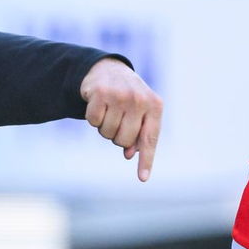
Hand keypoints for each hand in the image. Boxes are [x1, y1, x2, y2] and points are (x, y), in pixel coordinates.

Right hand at [80, 58, 163, 181]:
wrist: (109, 70)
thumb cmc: (128, 98)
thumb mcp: (140, 114)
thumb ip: (139, 135)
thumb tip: (130, 154)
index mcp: (154, 106)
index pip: (149, 139)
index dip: (146, 160)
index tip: (143, 178)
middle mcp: (139, 99)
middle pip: (124, 140)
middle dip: (117, 137)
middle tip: (118, 121)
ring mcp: (119, 95)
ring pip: (107, 132)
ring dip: (104, 127)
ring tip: (109, 111)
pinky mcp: (100, 92)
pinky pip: (93, 121)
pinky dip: (93, 117)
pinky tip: (98, 104)